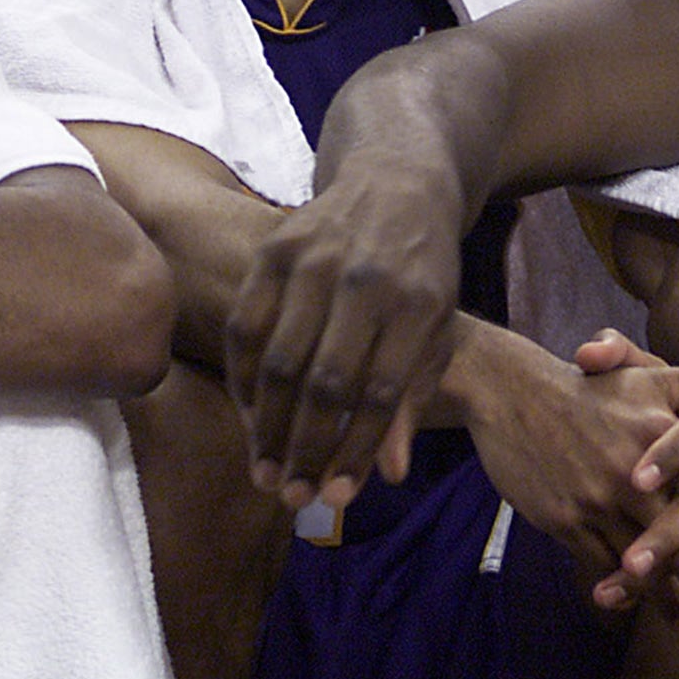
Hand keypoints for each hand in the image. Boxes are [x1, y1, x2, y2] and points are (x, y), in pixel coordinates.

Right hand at [225, 165, 463, 510]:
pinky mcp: (276, 248)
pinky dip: (241, 376)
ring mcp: (316, 260)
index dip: (356, 452)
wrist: (396, 182)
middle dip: (305, 449)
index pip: (381, 394)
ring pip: (279, 360)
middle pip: (325, 384)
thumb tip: (391, 476)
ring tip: (263, 470)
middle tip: (290, 495)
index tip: (336, 497)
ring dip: (266, 425)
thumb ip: (413, 399)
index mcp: (416, 303)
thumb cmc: (422, 271)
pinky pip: (245, 324)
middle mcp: (364, 280)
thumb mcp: (437, 329)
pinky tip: (246, 412)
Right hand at [455, 326, 678, 624]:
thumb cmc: (592, 387)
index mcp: (661, 436)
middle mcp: (632, 473)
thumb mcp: (656, 376)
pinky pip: (602, 564)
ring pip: (643, 564)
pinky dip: (623, 588)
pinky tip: (634, 601)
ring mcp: (596, 500)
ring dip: (668, 599)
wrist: (512, 392)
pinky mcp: (564, 521)